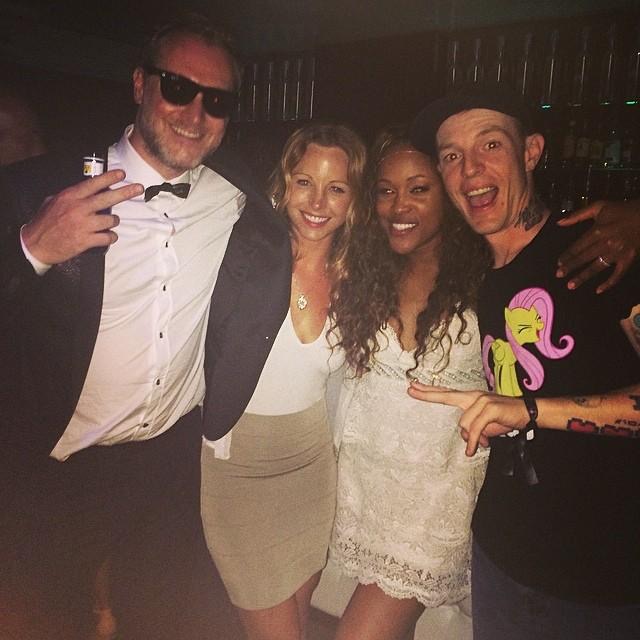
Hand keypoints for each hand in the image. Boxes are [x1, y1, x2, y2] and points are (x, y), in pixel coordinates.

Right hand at [21, 170, 143, 263]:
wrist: (36, 244)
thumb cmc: (45, 222)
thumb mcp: (53, 202)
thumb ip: (71, 196)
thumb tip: (87, 191)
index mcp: (70, 196)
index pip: (94, 183)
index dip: (109, 177)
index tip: (121, 173)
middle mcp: (79, 208)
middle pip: (108, 198)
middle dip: (126, 192)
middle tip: (138, 188)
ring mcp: (84, 225)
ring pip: (111, 220)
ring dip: (113, 222)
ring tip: (109, 223)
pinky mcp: (86, 240)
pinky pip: (108, 237)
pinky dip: (110, 237)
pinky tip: (107, 237)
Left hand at [408, 382, 528, 455]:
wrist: (527, 412)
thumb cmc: (504, 418)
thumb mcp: (484, 426)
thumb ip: (471, 429)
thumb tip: (466, 439)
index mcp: (470, 398)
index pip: (445, 393)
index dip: (429, 390)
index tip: (413, 386)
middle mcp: (473, 396)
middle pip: (445, 395)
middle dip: (427, 394)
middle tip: (410, 389)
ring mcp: (481, 400)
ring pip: (464, 424)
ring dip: (474, 437)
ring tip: (485, 441)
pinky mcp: (489, 408)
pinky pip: (475, 429)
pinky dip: (475, 441)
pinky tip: (474, 450)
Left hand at [556, 199, 639, 293]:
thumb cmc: (622, 209)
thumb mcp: (599, 206)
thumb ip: (578, 215)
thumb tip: (559, 222)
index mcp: (597, 231)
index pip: (578, 246)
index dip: (567, 255)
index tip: (558, 263)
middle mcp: (605, 243)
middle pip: (584, 258)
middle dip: (570, 267)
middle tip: (558, 275)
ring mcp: (617, 253)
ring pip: (597, 267)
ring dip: (583, 277)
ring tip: (571, 285)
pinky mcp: (628, 259)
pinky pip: (618, 274)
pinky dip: (609, 283)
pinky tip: (598, 290)